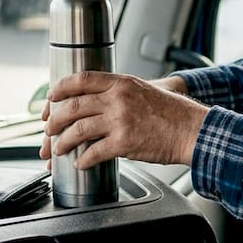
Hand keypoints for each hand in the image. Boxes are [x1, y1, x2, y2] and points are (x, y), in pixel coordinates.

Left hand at [40, 72, 206, 167]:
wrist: (194, 131)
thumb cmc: (175, 114)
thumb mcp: (148, 89)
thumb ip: (125, 91)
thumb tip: (105, 97)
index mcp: (122, 82)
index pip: (81, 79)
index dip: (61, 88)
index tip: (51, 98)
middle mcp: (118, 98)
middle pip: (73, 106)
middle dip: (54, 120)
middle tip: (48, 129)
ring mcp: (120, 120)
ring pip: (78, 130)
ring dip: (63, 142)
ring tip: (59, 150)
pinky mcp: (124, 143)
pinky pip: (94, 152)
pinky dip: (83, 160)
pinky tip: (81, 163)